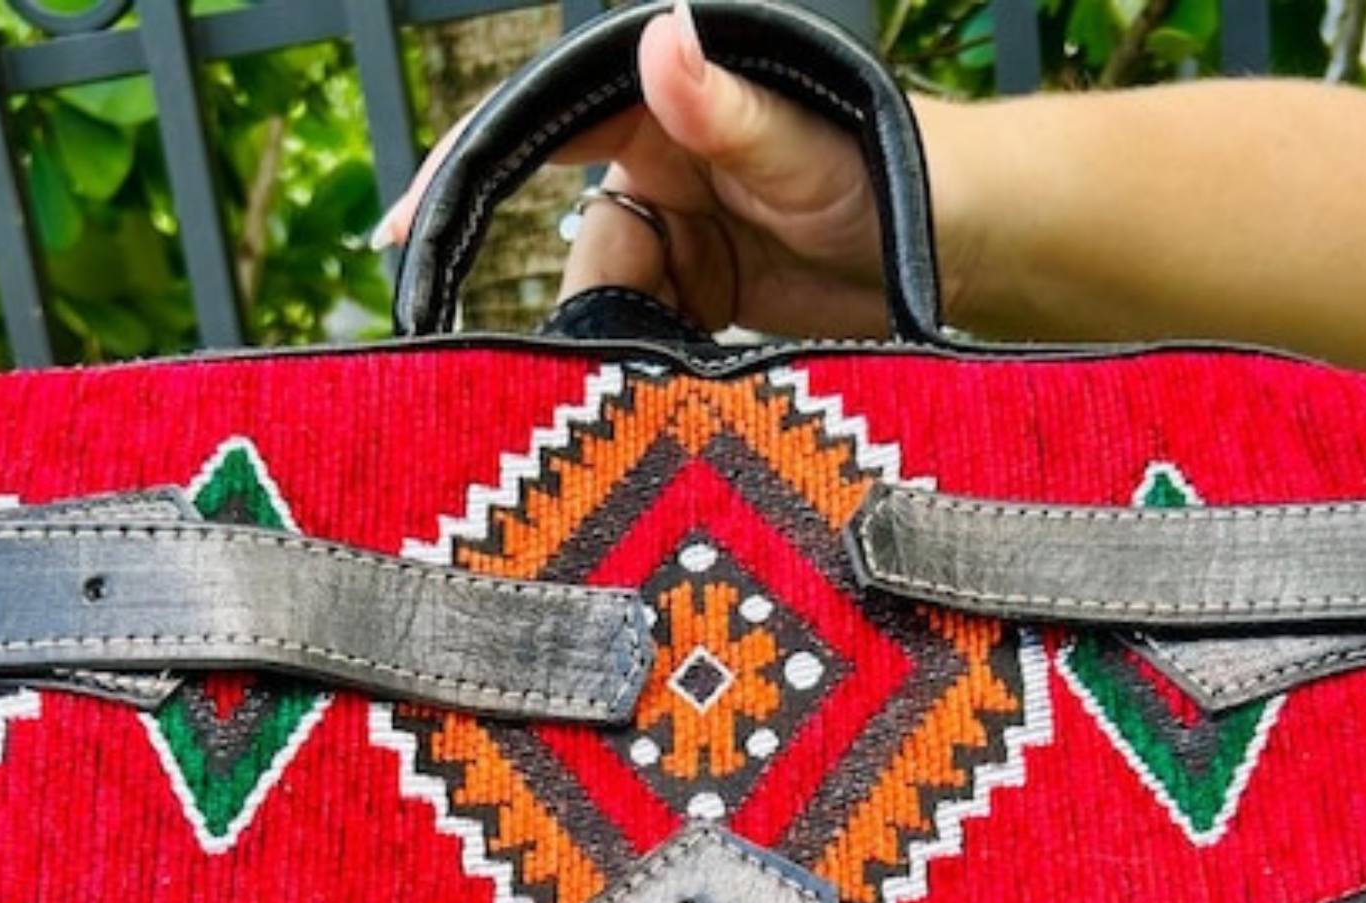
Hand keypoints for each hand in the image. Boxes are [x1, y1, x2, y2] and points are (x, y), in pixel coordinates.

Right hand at [372, 0, 975, 336]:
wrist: (960, 251)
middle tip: (594, 367)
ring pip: (606, 307)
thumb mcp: (803, 143)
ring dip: (623, 352)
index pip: (538, 129)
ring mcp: (677, 242)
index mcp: (663, 112)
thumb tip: (658, 40)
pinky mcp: (700, 305)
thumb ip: (724, 107)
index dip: (464, 175)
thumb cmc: (893, 169)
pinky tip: (667, 400)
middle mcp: (657, 171)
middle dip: (579, 309)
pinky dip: (649, 373)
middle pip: (574, 246)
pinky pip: (645, 342)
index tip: (404, 236)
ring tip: (669, 385)